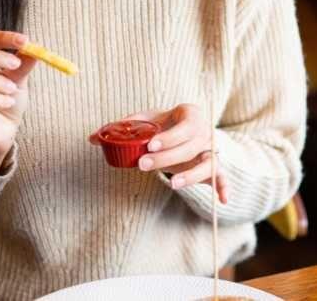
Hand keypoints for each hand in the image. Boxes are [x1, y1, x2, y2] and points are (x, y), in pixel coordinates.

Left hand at [89, 103, 229, 203]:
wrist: (188, 129)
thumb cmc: (164, 124)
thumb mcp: (147, 120)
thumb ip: (122, 128)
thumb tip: (92, 139)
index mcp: (190, 115)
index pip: (184, 126)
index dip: (168, 137)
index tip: (150, 145)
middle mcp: (205, 132)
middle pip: (190, 147)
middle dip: (167, 158)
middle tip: (143, 165)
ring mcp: (212, 151)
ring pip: (208, 164)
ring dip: (192, 175)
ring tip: (173, 185)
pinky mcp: (216, 168)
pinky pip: (223, 178)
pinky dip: (224, 188)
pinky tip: (222, 201)